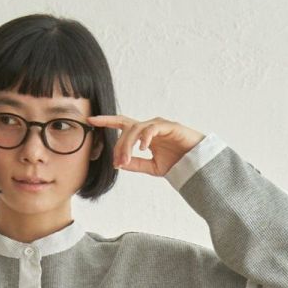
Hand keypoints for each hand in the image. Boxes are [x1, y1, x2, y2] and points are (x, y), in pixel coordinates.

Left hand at [85, 114, 204, 174]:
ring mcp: (159, 125)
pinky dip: (144, 137)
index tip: (90, 120)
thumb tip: (120, 164)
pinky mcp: (169, 126)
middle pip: (126, 129)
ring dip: (128, 145)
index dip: (106, 121)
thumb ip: (136, 164)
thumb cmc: (177, 163)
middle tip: (117, 163)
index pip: (121, 125)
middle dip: (119, 146)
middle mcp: (149, 127)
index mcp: (144, 135)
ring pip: (136, 129)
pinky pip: (152, 128)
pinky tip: (142, 148)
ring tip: (127, 160)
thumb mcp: (152, 168)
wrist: (197, 164)